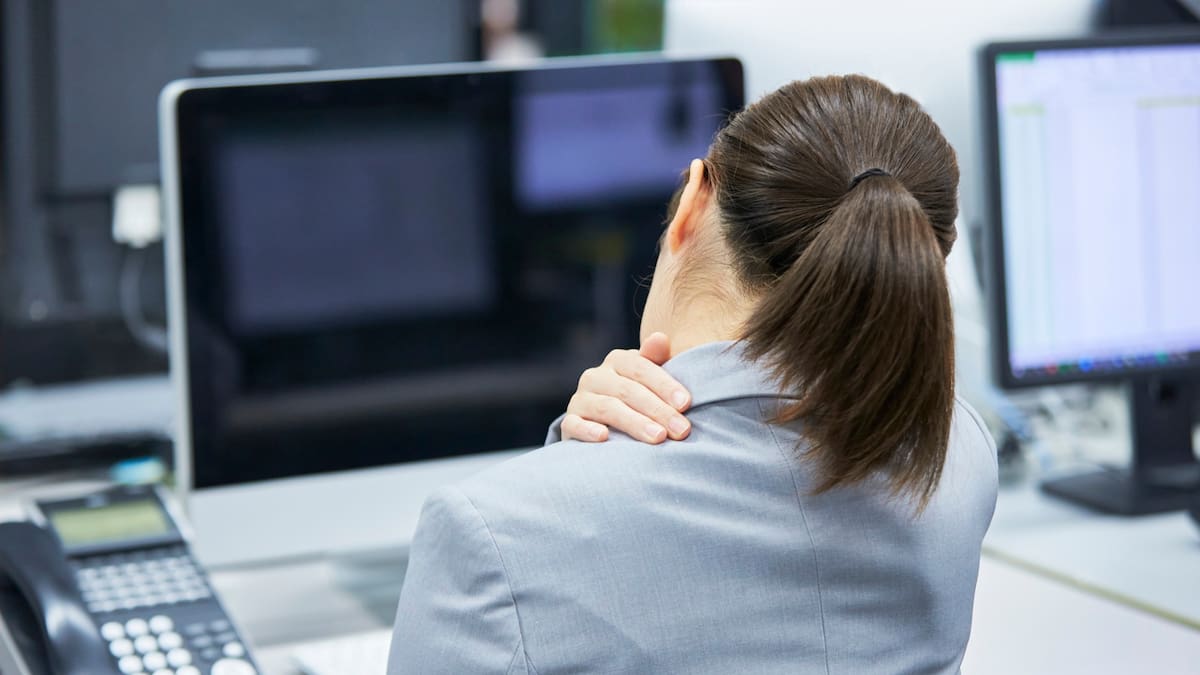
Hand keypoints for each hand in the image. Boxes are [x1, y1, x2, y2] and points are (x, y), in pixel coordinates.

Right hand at [562, 332, 691, 443]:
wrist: (601, 421)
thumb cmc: (636, 398)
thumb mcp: (649, 378)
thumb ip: (656, 360)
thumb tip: (660, 338)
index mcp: (617, 361)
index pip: (641, 368)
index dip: (665, 385)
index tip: (686, 404)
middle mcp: (595, 376)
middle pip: (628, 391)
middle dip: (658, 410)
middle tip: (681, 430)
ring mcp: (580, 399)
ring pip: (606, 408)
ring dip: (634, 423)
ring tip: (658, 438)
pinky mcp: (569, 422)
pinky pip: (574, 424)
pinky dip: (587, 430)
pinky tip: (604, 437)